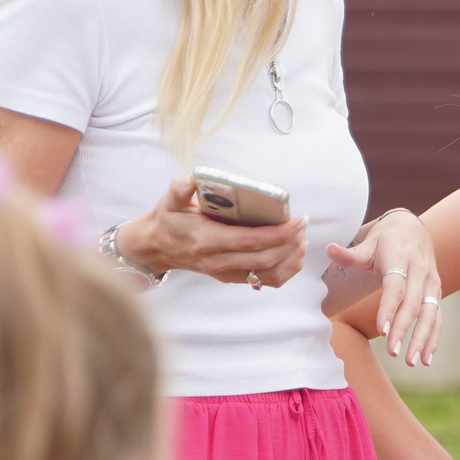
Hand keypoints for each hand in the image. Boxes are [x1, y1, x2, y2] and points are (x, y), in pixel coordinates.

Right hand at [120, 177, 307, 289]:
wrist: (157, 247)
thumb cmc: (169, 219)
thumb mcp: (169, 200)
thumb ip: (180, 188)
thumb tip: (193, 178)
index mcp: (206, 241)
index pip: (249, 242)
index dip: (278, 234)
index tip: (296, 220)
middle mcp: (218, 262)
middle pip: (264, 259)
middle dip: (290, 243)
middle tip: (303, 224)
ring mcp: (225, 273)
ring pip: (268, 274)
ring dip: (291, 259)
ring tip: (301, 238)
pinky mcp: (231, 277)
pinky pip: (265, 281)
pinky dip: (285, 270)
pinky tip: (293, 254)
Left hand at [326, 209, 441, 365]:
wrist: (413, 228)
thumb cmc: (385, 240)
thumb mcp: (368, 243)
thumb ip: (350, 254)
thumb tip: (330, 249)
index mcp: (401, 258)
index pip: (396, 287)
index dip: (389, 308)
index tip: (382, 330)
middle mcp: (420, 271)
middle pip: (413, 304)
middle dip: (404, 329)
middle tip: (392, 351)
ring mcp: (431, 283)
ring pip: (430, 314)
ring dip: (422, 339)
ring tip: (411, 362)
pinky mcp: (435, 293)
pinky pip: (437, 318)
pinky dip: (433, 338)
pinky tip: (426, 359)